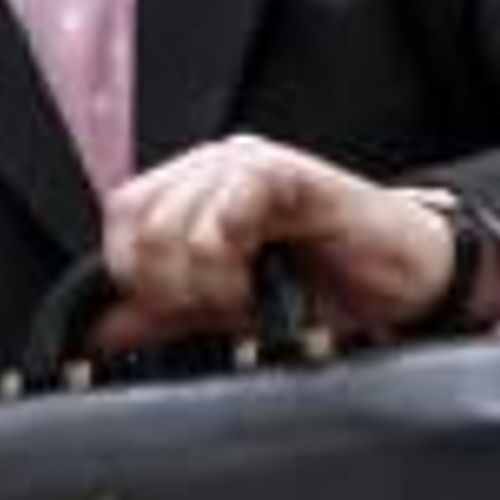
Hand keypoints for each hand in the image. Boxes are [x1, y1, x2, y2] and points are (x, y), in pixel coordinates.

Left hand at [99, 135, 466, 350]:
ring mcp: (249, 164)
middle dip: (173, 285)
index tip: (175, 311)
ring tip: (251, 291)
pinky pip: (232, 202)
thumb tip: (95, 334)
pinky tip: (264, 269)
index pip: (121, 220)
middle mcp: (210, 167)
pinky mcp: (290, 171)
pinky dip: (236, 250)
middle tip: (224, 304)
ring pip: (178, 222)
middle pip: (141, 223)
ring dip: (209, 278)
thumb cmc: (323, 285)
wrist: (404, 280)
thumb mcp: (224, 307)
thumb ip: (159, 313)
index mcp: (189, 191)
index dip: (133, 275)